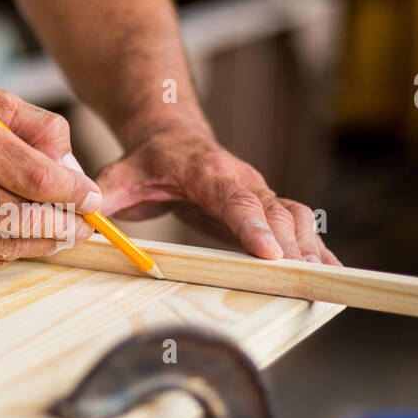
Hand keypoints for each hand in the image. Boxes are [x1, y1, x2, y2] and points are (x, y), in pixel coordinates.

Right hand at [0, 88, 97, 266]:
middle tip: (85, 224)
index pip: (33, 177)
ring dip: (42, 243)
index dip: (72, 194)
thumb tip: (75, 172)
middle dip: (64, 225)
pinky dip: (10, 250)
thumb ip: (38, 129)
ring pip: (5, 245)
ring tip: (61, 233)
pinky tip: (22, 237)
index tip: (93, 199)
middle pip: (22, 217)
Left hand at [94, 121, 339, 264]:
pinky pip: (299, 226)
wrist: (174, 138)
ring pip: (295, 218)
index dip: (254, 225)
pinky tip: (332, 273)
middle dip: (291, 244)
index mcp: (209, 172)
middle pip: (275, 212)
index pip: (236, 199)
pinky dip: (317, 248)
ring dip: (310, 248)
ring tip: (324, 279)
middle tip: (302, 276)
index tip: (270, 252)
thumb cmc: (149, 161)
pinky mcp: (268, 209)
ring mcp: (260, 194)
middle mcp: (243, 180)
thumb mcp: (121, 174)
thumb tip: (85, 217)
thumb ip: (106, 194)